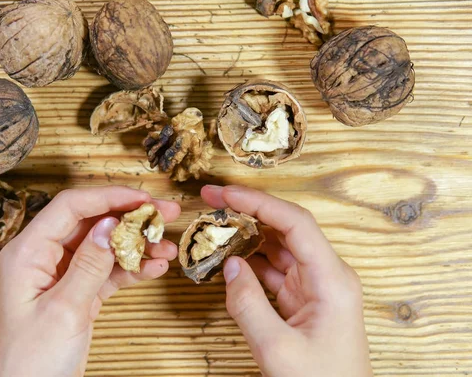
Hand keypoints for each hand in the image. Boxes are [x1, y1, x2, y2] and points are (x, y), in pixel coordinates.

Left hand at [0, 186, 180, 376]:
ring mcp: (61, 275)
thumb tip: (111, 225)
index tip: (143, 199)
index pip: (71, 207)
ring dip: (136, 244)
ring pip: (104, 246)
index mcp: (28, 253)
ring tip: (166, 247)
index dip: (109, 197)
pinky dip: (132, 268)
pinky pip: (108, 271)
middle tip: (165, 213)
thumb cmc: (29, 363)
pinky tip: (155, 268)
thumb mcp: (63, 311)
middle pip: (92, 222)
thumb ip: (88, 265)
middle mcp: (43, 257)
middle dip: (130, 217)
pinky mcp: (77, 293)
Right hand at [201, 185, 372, 376]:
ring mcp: (315, 287)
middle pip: (286, 228)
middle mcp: (327, 276)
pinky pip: (274, 270)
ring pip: (278, 247)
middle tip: (212, 198)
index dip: (259, 202)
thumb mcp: (277, 350)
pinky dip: (250, 261)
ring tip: (214, 225)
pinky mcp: (303, 300)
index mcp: (332, 280)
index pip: (295, 223)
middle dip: (249, 209)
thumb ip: (248, 305)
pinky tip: (228, 257)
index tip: (225, 194)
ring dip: (247, 234)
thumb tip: (230, 265)